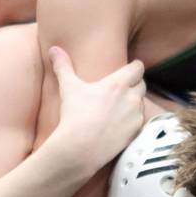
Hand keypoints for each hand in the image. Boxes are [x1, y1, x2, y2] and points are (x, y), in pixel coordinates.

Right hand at [49, 46, 145, 170]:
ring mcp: (136, 116)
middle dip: (134, 85)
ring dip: (134, 103)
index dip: (134, 67)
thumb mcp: (68, 87)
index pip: (138, 68)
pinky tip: (120, 123)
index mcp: (118, 83)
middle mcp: (131, 98)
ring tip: (119, 107)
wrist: (80, 147)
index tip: (130, 68)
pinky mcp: (136, 132)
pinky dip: (132, 120)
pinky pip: (139, 121)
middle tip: (122, 89)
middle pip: (141, 84)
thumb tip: (54, 49)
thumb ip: (63, 66)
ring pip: (141, 103)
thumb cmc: (74, 115)